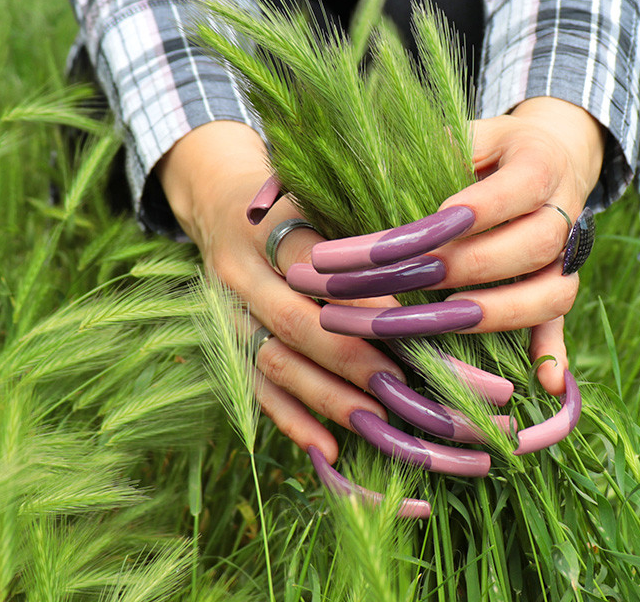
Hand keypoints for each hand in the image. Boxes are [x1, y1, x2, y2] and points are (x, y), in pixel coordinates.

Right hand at [157, 121, 404, 462]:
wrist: (214, 203)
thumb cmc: (284, 199)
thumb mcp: (309, 191)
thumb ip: (353, 221)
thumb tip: (425, 259)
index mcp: (264, 228)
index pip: (310, 263)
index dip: (355, 294)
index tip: (406, 321)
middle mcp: (241, 274)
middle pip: (294, 322)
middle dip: (351, 358)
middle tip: (405, 385)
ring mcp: (230, 315)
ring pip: (276, 362)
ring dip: (328, 396)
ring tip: (378, 422)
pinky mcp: (229, 345)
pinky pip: (257, 388)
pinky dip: (292, 419)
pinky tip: (328, 448)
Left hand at [427, 97, 604, 393]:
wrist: (556, 160)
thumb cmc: (495, 150)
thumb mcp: (472, 133)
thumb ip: (438, 148)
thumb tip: (378, 168)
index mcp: (540, 166)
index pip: (510, 191)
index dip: (469, 212)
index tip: (419, 229)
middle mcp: (563, 214)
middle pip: (526, 247)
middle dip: (462, 267)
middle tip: (407, 276)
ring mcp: (566, 258)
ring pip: (548, 293)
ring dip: (492, 313)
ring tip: (436, 322)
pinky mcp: (560, 288)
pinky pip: (563, 325)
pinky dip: (553, 355)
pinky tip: (541, 385)